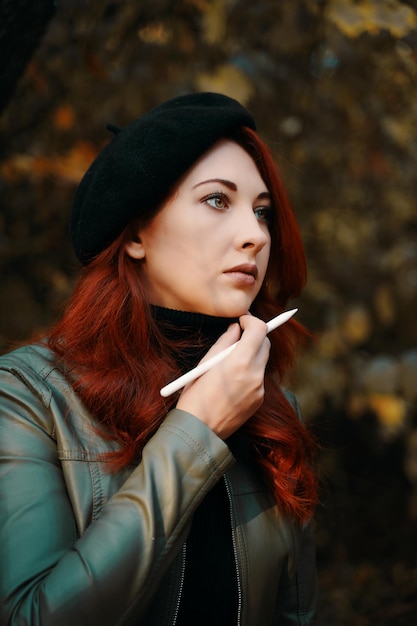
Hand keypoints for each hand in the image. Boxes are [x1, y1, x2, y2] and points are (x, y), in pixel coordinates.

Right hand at [176, 315, 269, 438]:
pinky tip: (232, 381)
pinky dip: (250, 372)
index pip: (259, 330)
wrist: (198, 430)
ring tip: (230, 362)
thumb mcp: (205, 364)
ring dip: (251, 354)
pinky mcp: (259, 400)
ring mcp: (259, 389)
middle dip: (254, 336)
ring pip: (262, 361)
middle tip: (238, 337)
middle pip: (265, 344)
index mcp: (239, 362)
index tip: (242, 320)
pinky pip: (258, 378)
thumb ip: (224, 342)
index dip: (251, 320)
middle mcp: (254, 374)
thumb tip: (236, 328)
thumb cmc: (195, 395)